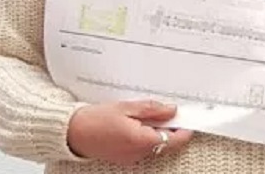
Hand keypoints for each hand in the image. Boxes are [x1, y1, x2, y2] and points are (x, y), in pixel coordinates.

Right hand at [67, 100, 192, 165]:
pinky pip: (143, 147)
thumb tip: (172, 110)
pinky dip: (147, 135)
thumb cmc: (96, 119)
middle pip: (165, 142)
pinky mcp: (124, 157)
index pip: (174, 140)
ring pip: (155, 144)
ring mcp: (131, 157)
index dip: (185, 129)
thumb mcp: (127, 107)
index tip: (191, 118)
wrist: (72, 133)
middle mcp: (138, 153)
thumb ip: (153, 110)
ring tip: (152, 113)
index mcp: (141, 141)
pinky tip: (139, 122)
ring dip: (158, 130)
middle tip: (172, 111)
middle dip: (171, 127)